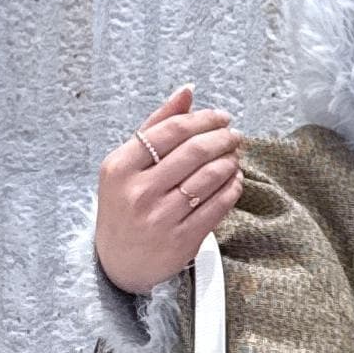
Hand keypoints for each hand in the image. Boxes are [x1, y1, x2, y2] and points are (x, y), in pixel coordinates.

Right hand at [93, 84, 243, 294]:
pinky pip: (217, 206)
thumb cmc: (125, 204)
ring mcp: (161, 217)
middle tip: (234, 134)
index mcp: (120, 166)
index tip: (221, 117)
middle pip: (194, 152)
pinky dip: (232, 188)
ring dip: (230, 162)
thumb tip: (187, 91)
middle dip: (222, 138)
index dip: (203, 120)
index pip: (170, 131)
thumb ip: (156, 126)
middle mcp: (139, 191)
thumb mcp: (128, 164)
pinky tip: (234, 179)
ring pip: (209, 178)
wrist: (119, 261)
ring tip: (234, 155)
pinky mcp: (182, 239)